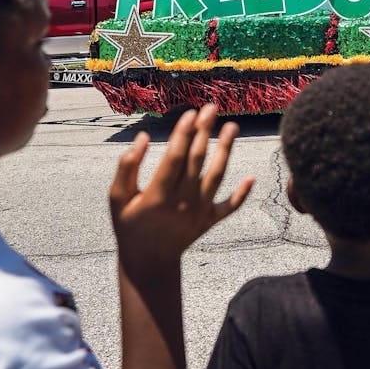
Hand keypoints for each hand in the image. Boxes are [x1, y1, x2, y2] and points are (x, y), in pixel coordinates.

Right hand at [109, 105, 254, 280]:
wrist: (148, 261)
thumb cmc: (129, 224)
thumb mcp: (117, 199)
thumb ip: (127, 167)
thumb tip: (143, 138)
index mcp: (157, 196)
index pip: (174, 158)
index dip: (183, 134)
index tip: (190, 113)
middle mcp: (181, 203)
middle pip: (197, 161)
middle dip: (204, 132)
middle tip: (211, 107)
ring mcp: (199, 213)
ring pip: (217, 177)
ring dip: (226, 151)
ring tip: (232, 126)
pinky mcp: (210, 221)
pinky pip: (229, 207)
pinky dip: (242, 194)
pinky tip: (251, 178)